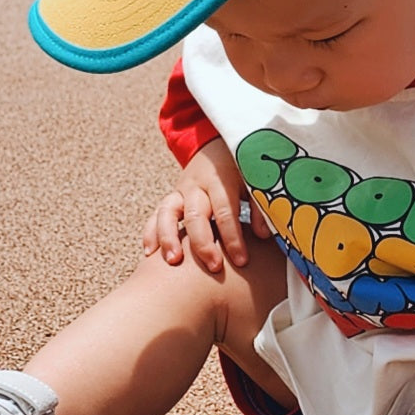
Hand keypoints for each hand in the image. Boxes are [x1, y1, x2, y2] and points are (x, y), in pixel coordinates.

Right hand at [142, 139, 269, 273]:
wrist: (217, 147)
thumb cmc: (240, 169)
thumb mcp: (254, 180)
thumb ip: (259, 206)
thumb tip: (264, 235)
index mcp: (220, 180)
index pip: (225, 212)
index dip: (233, 238)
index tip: (241, 261)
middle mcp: (197, 186)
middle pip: (195, 216)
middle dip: (203, 244)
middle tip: (213, 267)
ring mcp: (180, 191)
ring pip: (167, 213)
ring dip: (168, 237)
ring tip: (173, 261)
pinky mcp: (171, 198)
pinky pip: (156, 215)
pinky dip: (151, 232)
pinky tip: (150, 253)